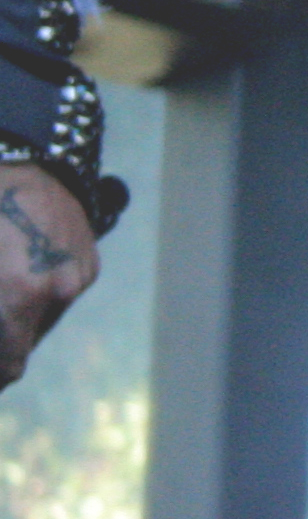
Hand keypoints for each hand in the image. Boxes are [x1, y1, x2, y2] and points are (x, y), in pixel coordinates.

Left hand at [0, 165, 97, 391]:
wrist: (24, 154)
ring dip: (17, 316)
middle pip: (24, 343)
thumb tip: (2, 332)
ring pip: (42, 317)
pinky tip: (15, 271)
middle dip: (3, 341)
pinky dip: (35, 291)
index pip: (10, 365)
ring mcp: (78, 273)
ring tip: (3, 292)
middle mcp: (58, 289)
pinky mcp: (88, 258)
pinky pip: (58, 291)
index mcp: (22, 292)